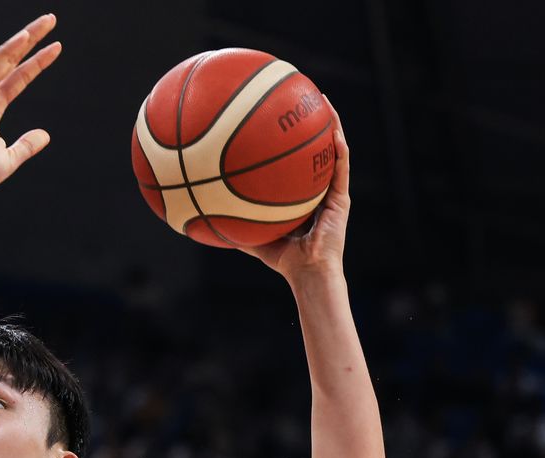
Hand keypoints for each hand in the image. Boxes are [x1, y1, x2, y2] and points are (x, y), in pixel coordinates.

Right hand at [0, 15, 60, 198]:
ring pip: (3, 58)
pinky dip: (6, 51)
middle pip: (12, 62)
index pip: (18, 80)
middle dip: (32, 42)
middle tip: (51, 21)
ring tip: (46, 23)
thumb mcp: (9, 158)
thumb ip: (26, 145)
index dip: (37, 64)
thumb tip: (45, 135)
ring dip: (24, 39)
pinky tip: (24, 38)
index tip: (56, 48)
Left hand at [243, 110, 349, 279]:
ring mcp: (333, 192)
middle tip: (299, 97)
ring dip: (331, 124)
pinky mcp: (342, 198)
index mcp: (301, 195)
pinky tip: (334, 130)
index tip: (275, 117)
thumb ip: (234, 225)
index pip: (295, 162)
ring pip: (333, 150)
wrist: (309, 274)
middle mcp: (318, 189)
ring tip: (322, 99)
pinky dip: (339, 148)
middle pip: (314, 148)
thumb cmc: (283, 262)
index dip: (288, 140)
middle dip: (309, 121)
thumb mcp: (253, 237)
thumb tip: (202, 215)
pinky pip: (341, 167)